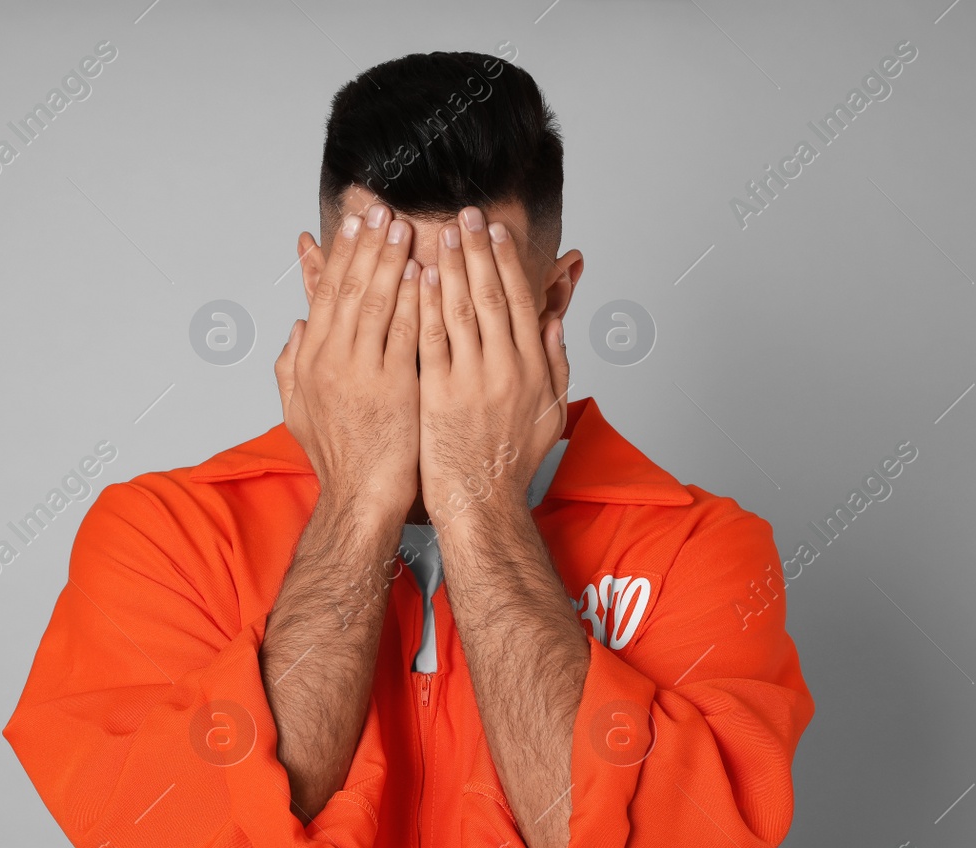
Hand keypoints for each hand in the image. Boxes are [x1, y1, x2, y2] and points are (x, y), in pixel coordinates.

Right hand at [275, 203, 421, 517]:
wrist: (361, 500)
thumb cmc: (340, 459)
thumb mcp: (297, 412)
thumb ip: (289, 367)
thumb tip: (296, 330)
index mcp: (310, 361)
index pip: (325, 295)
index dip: (341, 256)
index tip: (356, 226)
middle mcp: (331, 361)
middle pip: (350, 289)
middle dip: (368, 246)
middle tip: (383, 210)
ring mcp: (362, 373)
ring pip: (377, 303)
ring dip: (392, 261)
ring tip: (406, 228)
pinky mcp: (394, 387)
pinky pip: (406, 333)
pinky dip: (415, 301)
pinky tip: (426, 275)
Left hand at [416, 205, 567, 521]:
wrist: (480, 503)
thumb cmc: (511, 464)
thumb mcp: (550, 413)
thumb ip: (556, 365)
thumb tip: (555, 322)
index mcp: (533, 368)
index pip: (522, 301)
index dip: (508, 262)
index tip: (497, 232)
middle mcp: (506, 369)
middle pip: (492, 295)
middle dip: (478, 250)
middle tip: (466, 215)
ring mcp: (471, 381)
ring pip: (461, 310)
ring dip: (451, 267)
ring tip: (441, 232)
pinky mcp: (439, 395)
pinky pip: (431, 340)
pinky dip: (426, 307)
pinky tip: (418, 278)